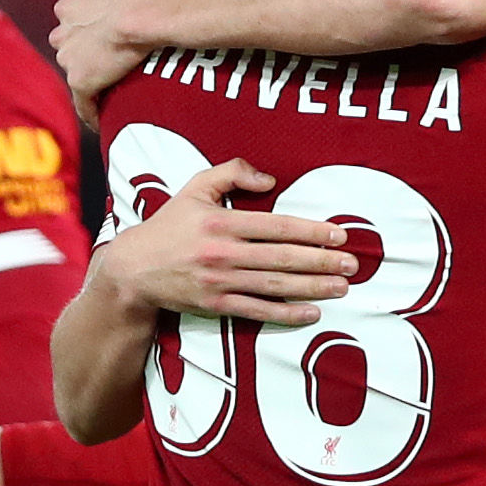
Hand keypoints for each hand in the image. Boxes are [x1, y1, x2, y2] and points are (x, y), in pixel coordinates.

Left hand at [50, 0, 155, 111]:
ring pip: (75, 71)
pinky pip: (84, 103)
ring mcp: (71, 59)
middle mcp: (64, 32)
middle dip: (82, 48)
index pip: (71, 17)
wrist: (142, 7)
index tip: (103, 27)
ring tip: (110, 84)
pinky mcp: (82, 82)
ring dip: (89, 76)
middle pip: (68, 44)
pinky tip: (101, 118)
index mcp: (71, 5)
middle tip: (106, 55)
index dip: (87, 22)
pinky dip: (91, 110)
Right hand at [97, 158, 355, 325]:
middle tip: (351, 265)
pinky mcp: (215, 305)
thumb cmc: (169, 226)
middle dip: (321, 262)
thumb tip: (271, 179)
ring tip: (341, 288)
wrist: (133, 269)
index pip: (276, 226)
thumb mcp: (194, 188)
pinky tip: (311, 313)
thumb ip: (231, 172)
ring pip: (274, 285)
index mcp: (220, 221)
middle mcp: (222, 253)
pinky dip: (285, 313)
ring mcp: (219, 282)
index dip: (310, 231)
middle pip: (282, 258)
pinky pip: (257, 310)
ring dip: (312, 288)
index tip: (338, 235)